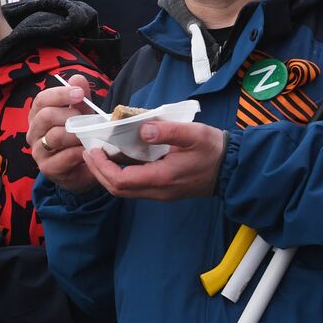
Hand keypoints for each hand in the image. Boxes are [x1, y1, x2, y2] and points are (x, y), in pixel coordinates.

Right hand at [27, 72, 99, 193]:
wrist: (83, 168)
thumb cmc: (78, 137)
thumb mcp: (82, 114)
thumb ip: (80, 97)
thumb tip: (78, 77)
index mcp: (38, 115)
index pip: (41, 100)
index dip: (60, 94)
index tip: (79, 93)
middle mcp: (33, 132)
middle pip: (45, 116)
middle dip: (69, 114)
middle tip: (85, 118)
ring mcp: (38, 151)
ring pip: (54, 136)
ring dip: (76, 134)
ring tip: (89, 135)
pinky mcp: (47, 168)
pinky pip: (64, 156)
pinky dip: (79, 151)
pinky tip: (88, 149)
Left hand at [81, 119, 226, 201]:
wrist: (233, 169)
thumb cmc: (214, 150)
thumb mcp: (194, 134)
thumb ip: (168, 131)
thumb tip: (143, 129)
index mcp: (162, 178)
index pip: (121, 180)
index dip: (102, 167)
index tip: (93, 150)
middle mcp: (158, 191)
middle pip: (118, 190)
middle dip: (99, 172)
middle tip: (89, 153)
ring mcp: (161, 193)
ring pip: (126, 191)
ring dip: (109, 175)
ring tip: (99, 155)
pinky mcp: (165, 190)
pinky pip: (136, 187)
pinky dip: (122, 174)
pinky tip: (119, 158)